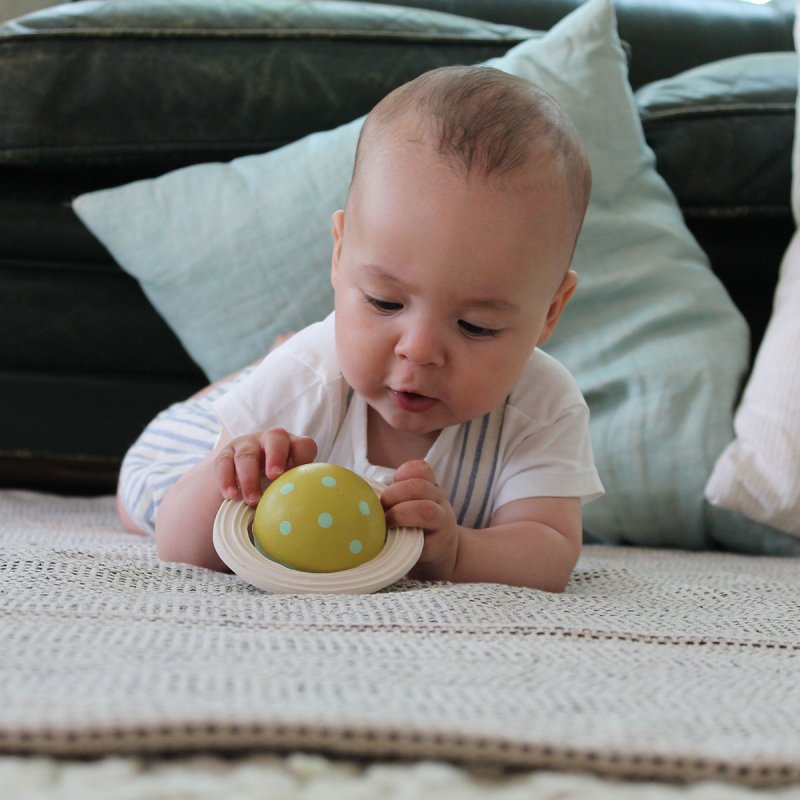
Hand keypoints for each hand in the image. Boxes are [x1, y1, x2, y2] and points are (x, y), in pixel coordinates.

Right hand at [214, 427, 316, 504]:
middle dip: (275, 457)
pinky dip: (227, 480)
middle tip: (274, 477)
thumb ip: (293, 492)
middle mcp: (271, 440)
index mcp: (293, 447)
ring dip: (249, 478)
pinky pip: (224, 462)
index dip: (302, 457)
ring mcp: (248, 444)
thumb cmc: (275, 488)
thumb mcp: (285, 486)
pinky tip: (231, 495)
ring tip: (252, 500)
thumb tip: (297, 512)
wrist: (245, 483)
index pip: (303, 445)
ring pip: (247, 454)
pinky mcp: (226, 453)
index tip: (297, 475)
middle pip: (275, 438)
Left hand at [380, 460, 459, 580]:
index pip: (420, 469)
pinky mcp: (440, 547)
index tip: (387, 489)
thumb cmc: (415, 527)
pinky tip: (394, 544)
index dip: (401, 475)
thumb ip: (392, 497)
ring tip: (388, 524)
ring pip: (426, 510)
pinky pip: (425, 543)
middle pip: (419, 487)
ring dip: (400, 516)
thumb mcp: (410, 505)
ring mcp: (442, 523)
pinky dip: (406, 542)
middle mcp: (439, 501)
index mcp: (429, 487)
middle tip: (381, 509)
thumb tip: (353, 495)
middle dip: (393, 496)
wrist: (444, 556)